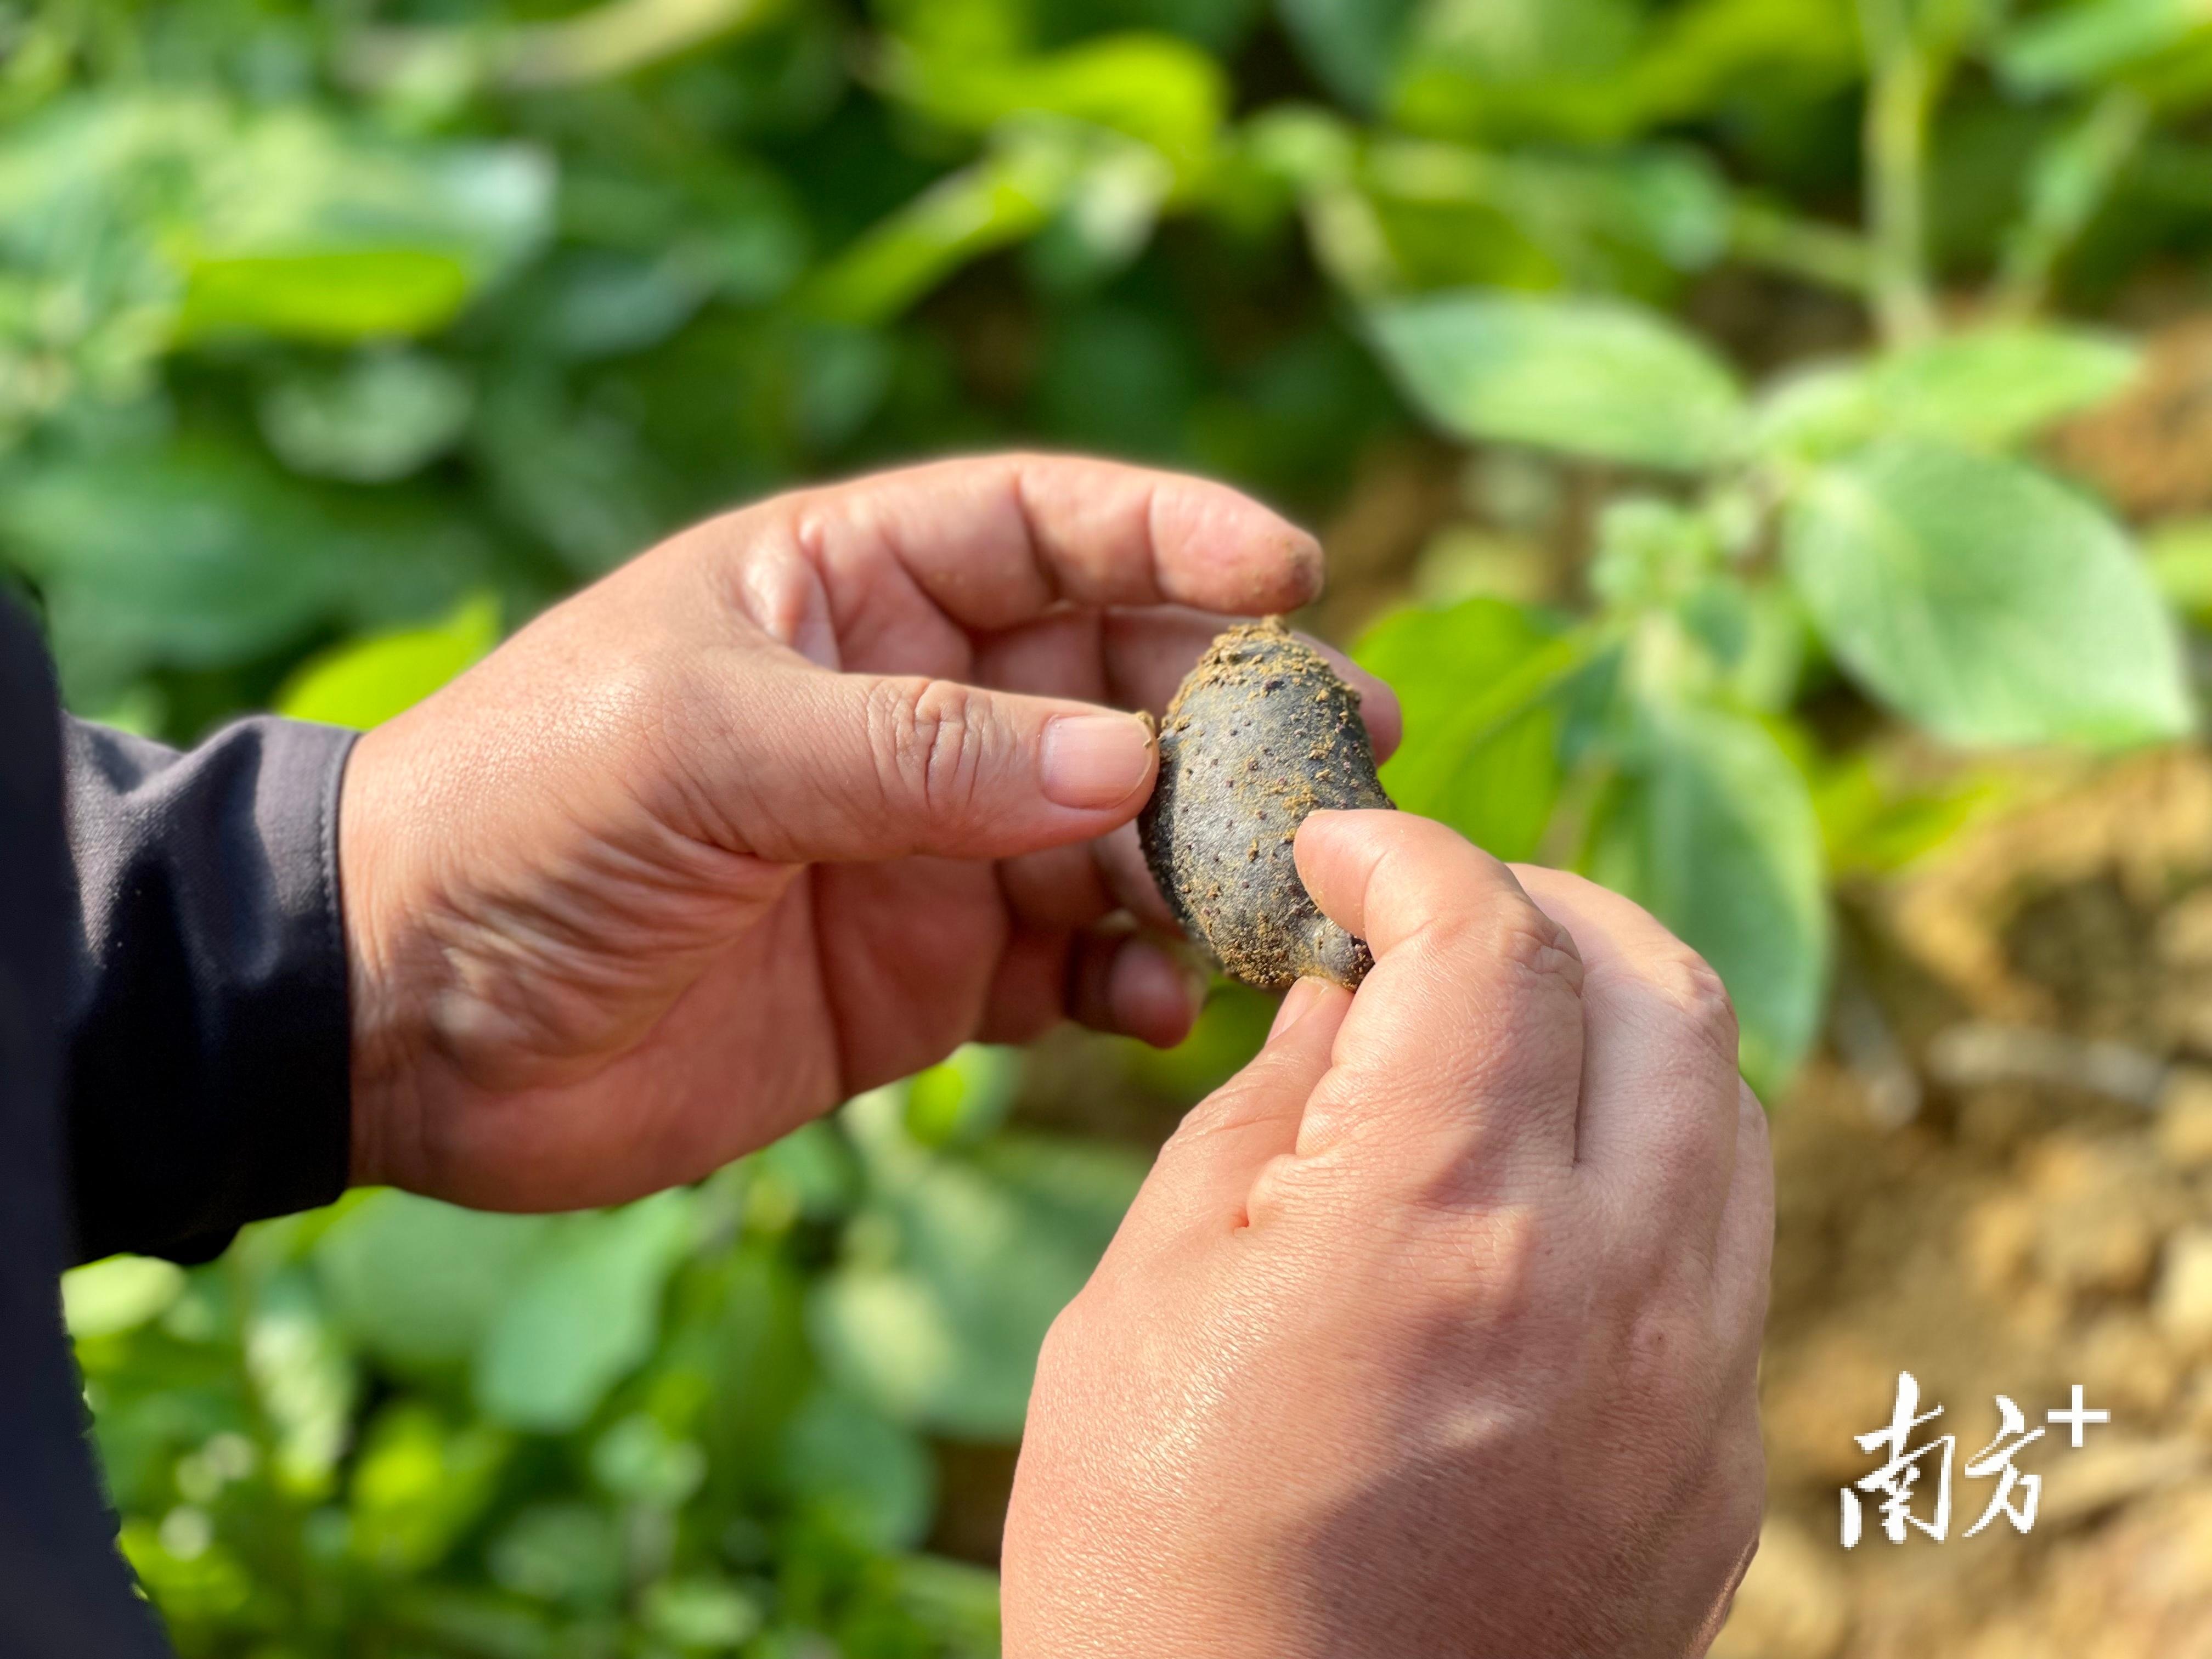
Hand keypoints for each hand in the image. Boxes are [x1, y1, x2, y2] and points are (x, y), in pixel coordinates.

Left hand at [338, 455, 1395, 1209]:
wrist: (404, 1018)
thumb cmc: (520, 820)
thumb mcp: (702, 747)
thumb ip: (915, 754)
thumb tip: (1129, 767)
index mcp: (846, 590)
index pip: (1045, 527)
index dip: (1174, 536)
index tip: (1294, 571)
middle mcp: (907, 707)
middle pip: (1118, 682)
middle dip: (1235, 712)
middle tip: (1348, 753)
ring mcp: (924, 849)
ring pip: (1118, 835)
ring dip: (1207, 863)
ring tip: (1284, 901)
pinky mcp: (924, 981)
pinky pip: (1069, 970)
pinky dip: (1132, 984)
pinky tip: (1166, 1007)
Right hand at [1001, 812, 1770, 1657]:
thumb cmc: (1154, 1556)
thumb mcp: (1146, 1299)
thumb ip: (1261, 1116)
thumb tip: (1339, 998)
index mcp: (1438, 1228)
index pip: (1484, 939)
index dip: (1407, 855)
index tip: (1340, 851)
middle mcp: (1609, 1292)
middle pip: (1659, 987)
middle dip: (1541, 905)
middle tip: (1432, 915)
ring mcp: (1689, 1394)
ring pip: (1725, 1109)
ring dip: (1617, 1023)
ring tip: (1496, 1037)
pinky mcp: (1713, 1475)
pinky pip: (1724, 1251)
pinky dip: (1643, 1163)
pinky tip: (1534, 1194)